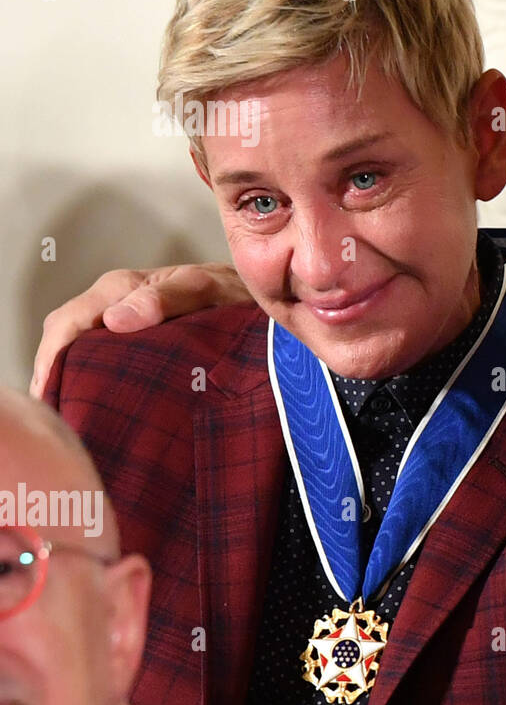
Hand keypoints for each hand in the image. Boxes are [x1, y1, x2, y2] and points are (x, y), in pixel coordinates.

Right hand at [31, 263, 250, 397]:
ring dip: (68, 379)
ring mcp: (122, 324)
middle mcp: (114, 304)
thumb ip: (168, 298)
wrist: (257, 300)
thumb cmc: (235, 293)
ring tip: (70, 416)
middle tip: (57, 414)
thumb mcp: (208, 290)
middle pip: (64, 339)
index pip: (69, 321)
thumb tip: (115, 320)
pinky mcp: (134, 342)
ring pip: (77, 352)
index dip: (52, 356)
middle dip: (52, 373)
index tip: (50, 391)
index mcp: (122, 288)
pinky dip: (87, 380)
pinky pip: (99, 360)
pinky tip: (92, 405)